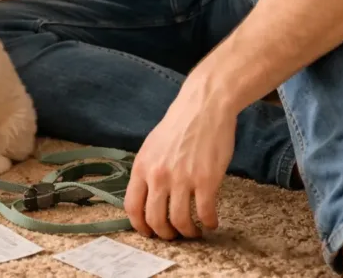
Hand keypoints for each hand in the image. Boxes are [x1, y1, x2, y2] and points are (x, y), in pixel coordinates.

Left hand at [124, 86, 235, 239]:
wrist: (203, 107)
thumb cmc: (179, 125)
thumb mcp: (152, 147)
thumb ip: (147, 171)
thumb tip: (145, 196)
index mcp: (142, 167)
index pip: (132, 206)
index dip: (140, 226)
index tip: (149, 233)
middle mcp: (158, 175)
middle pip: (155, 219)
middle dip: (164, 234)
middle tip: (174, 235)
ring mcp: (182, 178)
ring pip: (179, 221)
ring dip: (187, 232)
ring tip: (194, 231)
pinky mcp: (206, 180)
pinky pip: (204, 212)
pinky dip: (208, 222)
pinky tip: (211, 221)